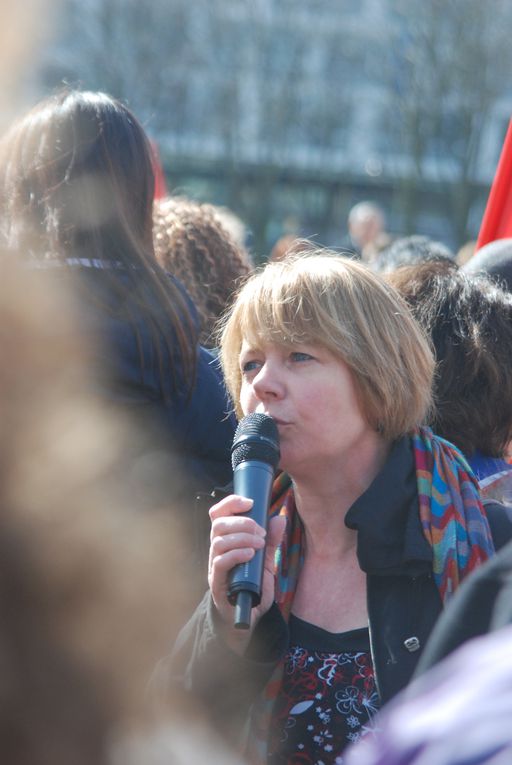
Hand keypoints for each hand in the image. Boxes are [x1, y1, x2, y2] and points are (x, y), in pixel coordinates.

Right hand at [208, 494, 285, 651]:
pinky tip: (250, 555)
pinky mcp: (217, 583)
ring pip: (218, 541)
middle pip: (218, 524)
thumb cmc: (252, 586)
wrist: (247, 618)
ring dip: (242, 537)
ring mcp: (214, 566)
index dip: (230, 503)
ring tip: (259, 544)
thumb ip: (272, 540)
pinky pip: (220, 562)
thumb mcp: (266, 560)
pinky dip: (236, 554)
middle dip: (243, 522)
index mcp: (225, 541)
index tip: (250, 502)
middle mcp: (216, 551)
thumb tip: (280, 518)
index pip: (218, 514)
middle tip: (261, 532)